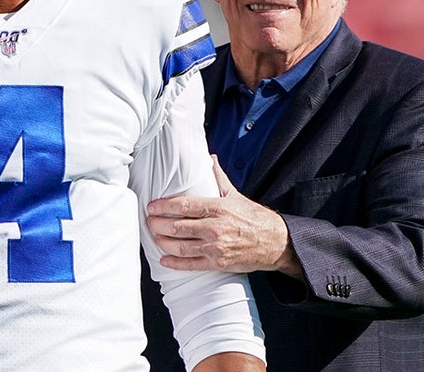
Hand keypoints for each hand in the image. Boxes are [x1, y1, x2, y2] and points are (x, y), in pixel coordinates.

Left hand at [146, 157, 300, 275]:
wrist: (275, 242)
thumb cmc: (254, 217)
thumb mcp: (235, 194)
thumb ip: (218, 177)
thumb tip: (209, 159)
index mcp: (217, 208)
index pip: (183, 206)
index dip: (163, 207)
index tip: (151, 207)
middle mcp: (214, 228)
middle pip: (177, 227)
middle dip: (158, 225)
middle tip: (148, 222)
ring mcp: (215, 247)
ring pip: (180, 247)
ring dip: (162, 242)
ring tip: (154, 238)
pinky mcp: (218, 263)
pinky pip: (191, 264)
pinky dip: (175, 263)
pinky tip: (164, 259)